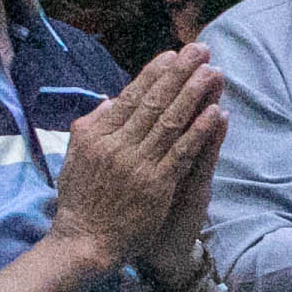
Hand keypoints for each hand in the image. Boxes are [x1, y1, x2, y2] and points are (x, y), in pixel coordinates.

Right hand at [50, 48, 220, 272]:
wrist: (86, 242)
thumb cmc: (81, 200)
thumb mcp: (75, 156)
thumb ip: (91, 126)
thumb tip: (110, 99)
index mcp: (96, 135)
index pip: (130, 96)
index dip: (154, 73)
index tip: (172, 54)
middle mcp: (117, 144)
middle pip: (154, 102)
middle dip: (180, 73)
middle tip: (201, 49)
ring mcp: (138, 164)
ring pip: (171, 121)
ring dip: (194, 94)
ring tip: (213, 72)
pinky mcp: (157, 185)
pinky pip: (182, 152)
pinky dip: (199, 131)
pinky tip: (216, 113)